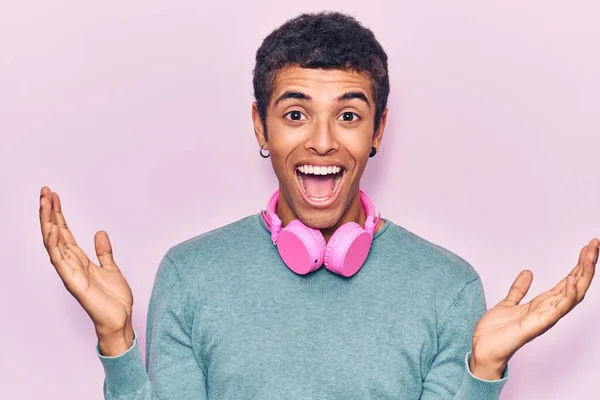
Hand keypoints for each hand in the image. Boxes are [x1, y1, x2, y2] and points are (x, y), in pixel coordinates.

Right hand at [39, 186, 133, 354]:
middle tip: (44, 191)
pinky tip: (52, 229)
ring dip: (48, 222)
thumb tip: (100, 233)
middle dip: (49, 212)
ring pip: (53, 243)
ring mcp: (70, 273)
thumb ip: (104, 251)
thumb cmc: (113, 300)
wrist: (119, 320)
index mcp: (78, 260)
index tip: (54, 196)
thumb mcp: (112, 268)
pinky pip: (60, 261)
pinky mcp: (74, 283)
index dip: (58, 214)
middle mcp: (70, 264)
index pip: (64, 232)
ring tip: (44, 202)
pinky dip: (55, 245)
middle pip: (55, 233)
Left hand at [469, 238, 598, 379]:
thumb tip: (528, 272)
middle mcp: (549, 310)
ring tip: (589, 255)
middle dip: (586, 265)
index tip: (587, 248)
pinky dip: (568, 294)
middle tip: (595, 244)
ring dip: (583, 274)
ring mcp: (546, 317)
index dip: (578, 266)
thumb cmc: (496, 332)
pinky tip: (573, 279)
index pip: (567, 282)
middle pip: (575, 284)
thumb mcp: (508, 303)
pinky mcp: (538, 325)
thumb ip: (519, 289)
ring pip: (573, 294)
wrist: (483, 349)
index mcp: (543, 304)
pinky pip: (558, 308)